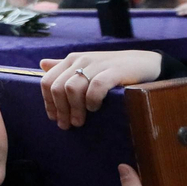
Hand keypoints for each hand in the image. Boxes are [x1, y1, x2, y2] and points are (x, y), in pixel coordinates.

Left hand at [39, 50, 164, 128]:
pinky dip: (92, 100)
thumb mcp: (87, 66)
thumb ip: (64, 66)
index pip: (47, 81)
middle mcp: (81, 60)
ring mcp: (96, 64)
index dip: (48, 102)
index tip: (54, 118)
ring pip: (72, 88)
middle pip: (57, 87)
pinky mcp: (114, 71)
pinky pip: (95, 87)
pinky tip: (95, 108)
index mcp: (71, 60)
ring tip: (79, 122)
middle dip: (60, 110)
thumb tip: (42, 64)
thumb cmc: (113, 68)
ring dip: (74, 109)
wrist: (144, 63)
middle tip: (67, 125)